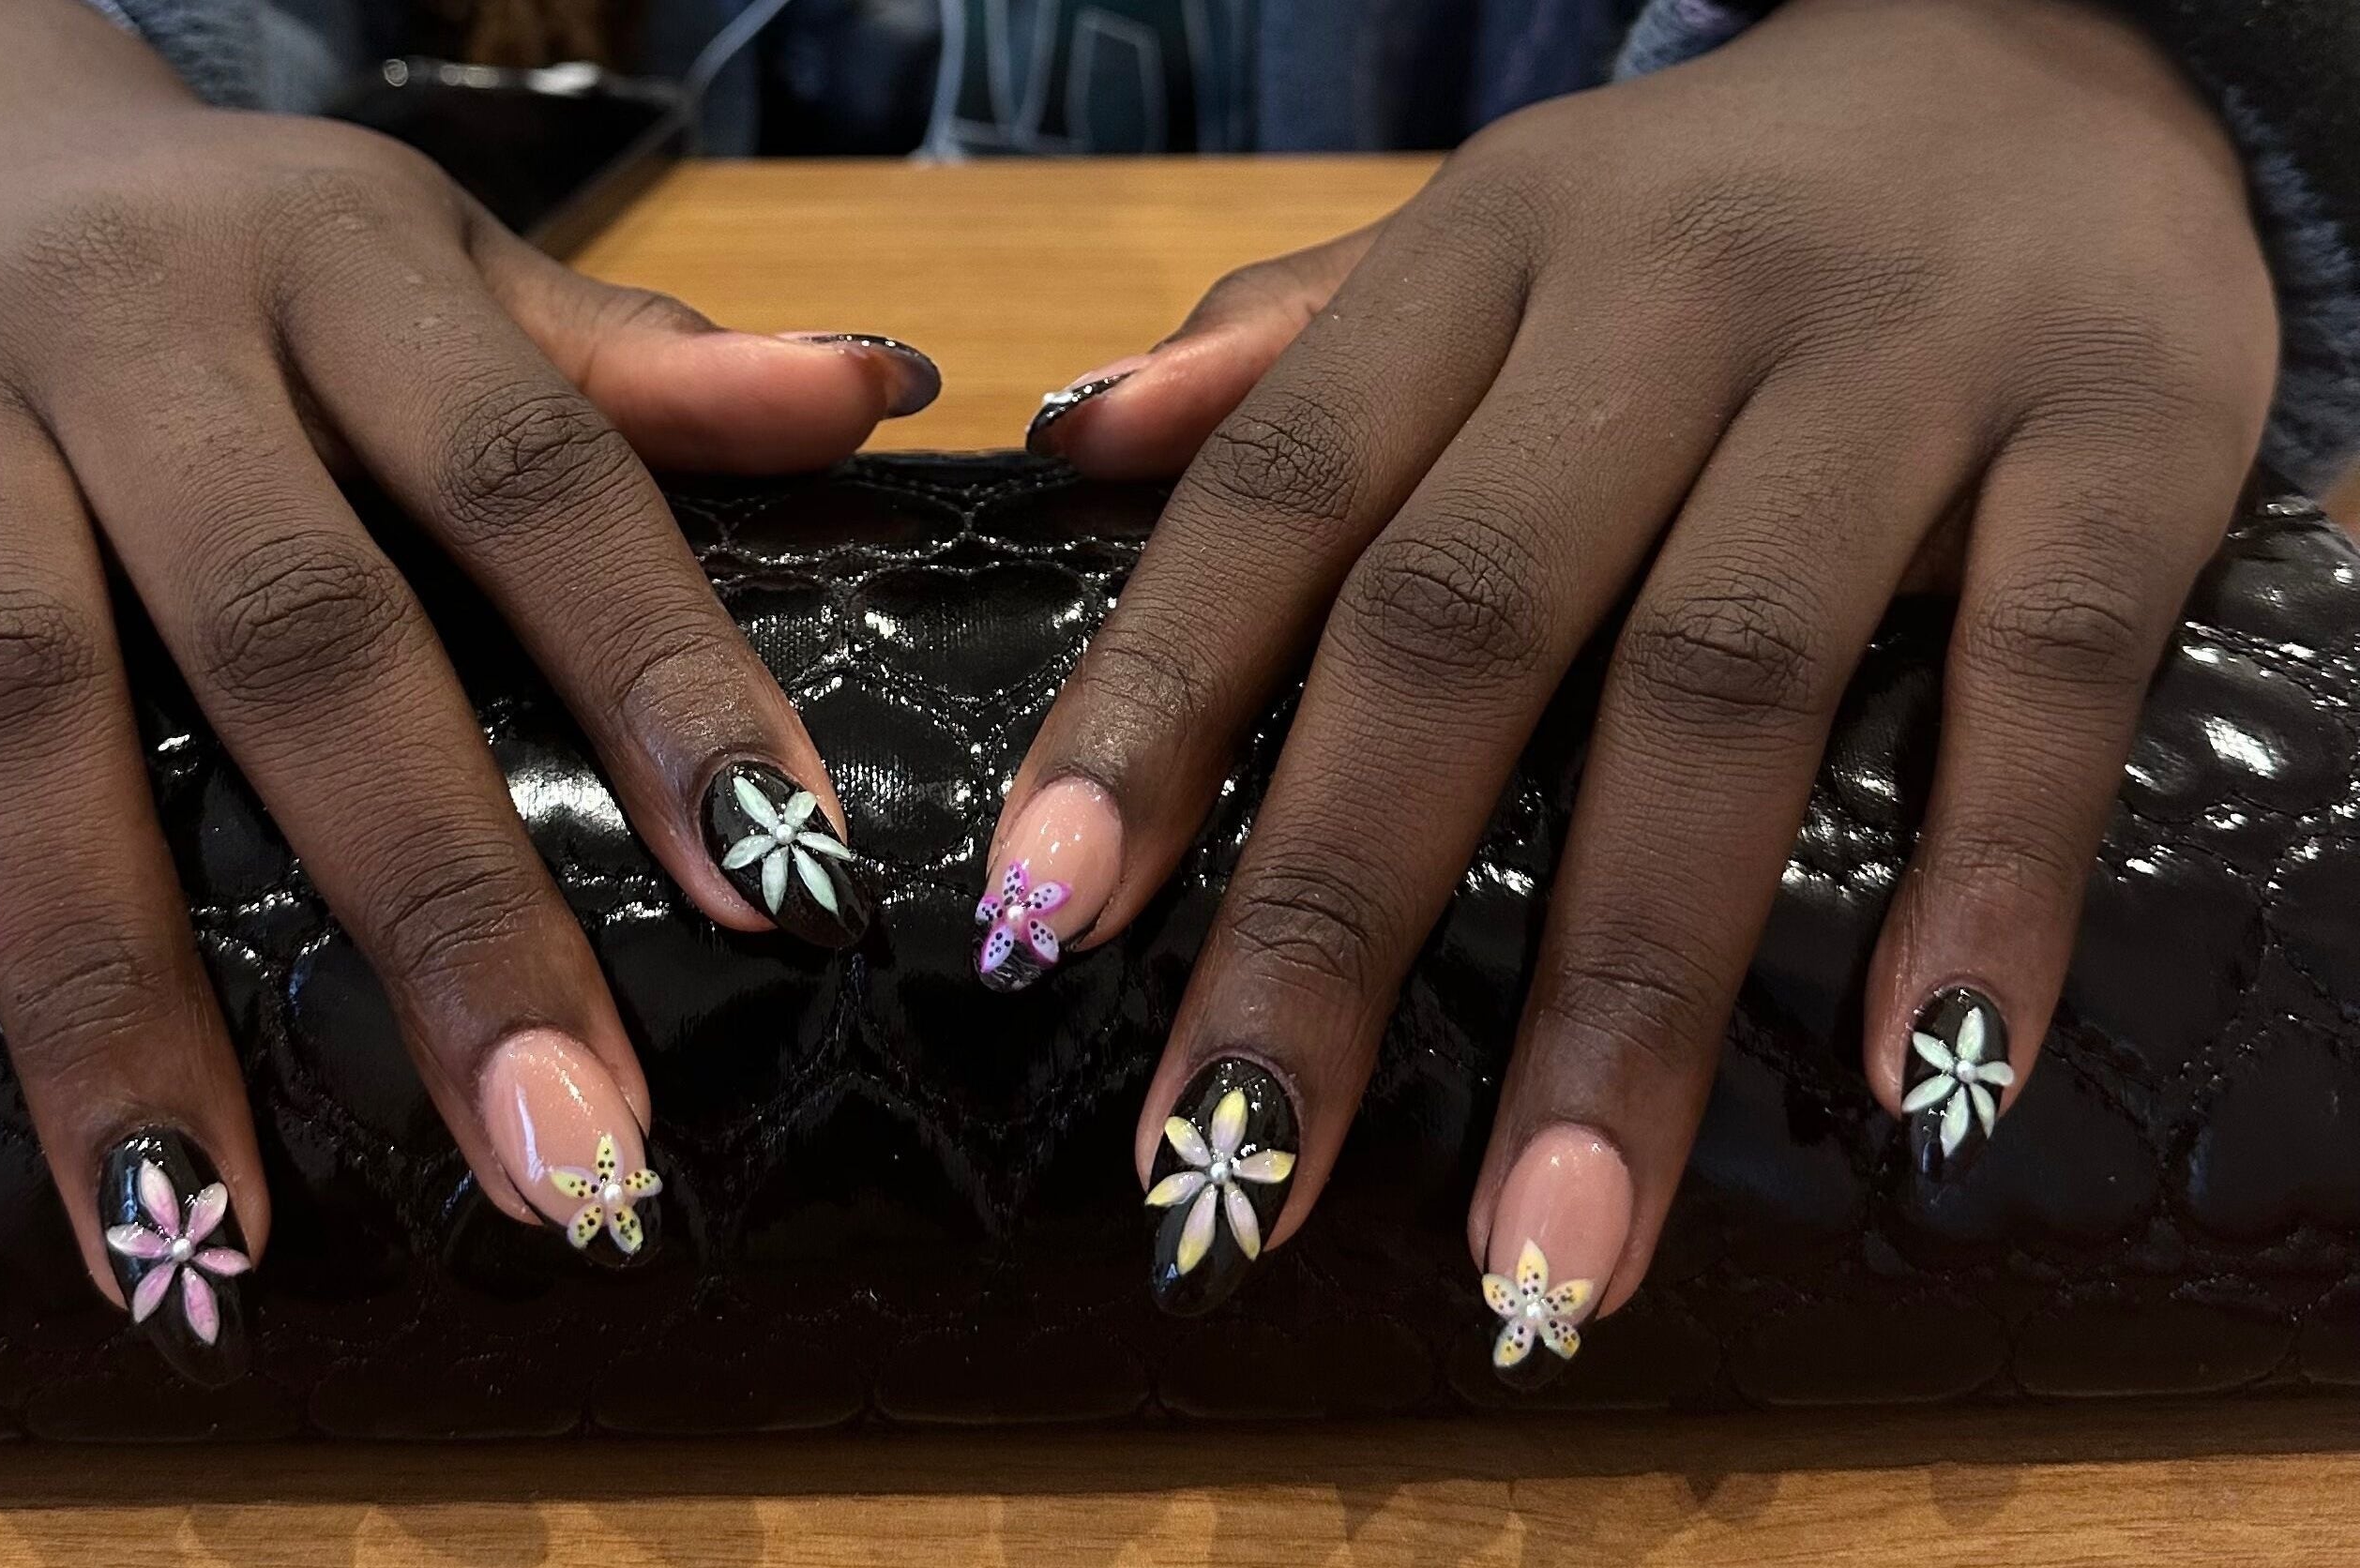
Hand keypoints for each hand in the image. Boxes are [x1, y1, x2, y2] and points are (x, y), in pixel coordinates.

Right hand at [0, 0, 928, 1382]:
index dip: (664, 677)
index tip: (784, 890)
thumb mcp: (442, 269)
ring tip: (186, 1223)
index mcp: (348, 266)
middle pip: (295, 628)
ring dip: (97, 977)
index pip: (535, 478)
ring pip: (8, 690)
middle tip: (558, 1163)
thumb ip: (632, 368)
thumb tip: (872, 400)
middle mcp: (130, 320)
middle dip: (436, 904)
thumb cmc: (241, 257)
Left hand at [1000, 0, 2276, 1356]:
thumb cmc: (1727, 201)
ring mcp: (1899, 361)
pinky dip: (1983, 878)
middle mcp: (1665, 300)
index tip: (1043, 922)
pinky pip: (2041, 671)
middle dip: (1330, 922)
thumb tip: (1077, 442)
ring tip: (1547, 1248)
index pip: (1280, 493)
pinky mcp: (2129, 428)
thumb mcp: (1497, 232)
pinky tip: (1917, 1078)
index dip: (1153, 707)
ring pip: (1722, 689)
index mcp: (1484, 259)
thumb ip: (1297, 346)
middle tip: (1233, 1170)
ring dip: (1629, 995)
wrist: (2070, 46)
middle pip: (1460, 627)